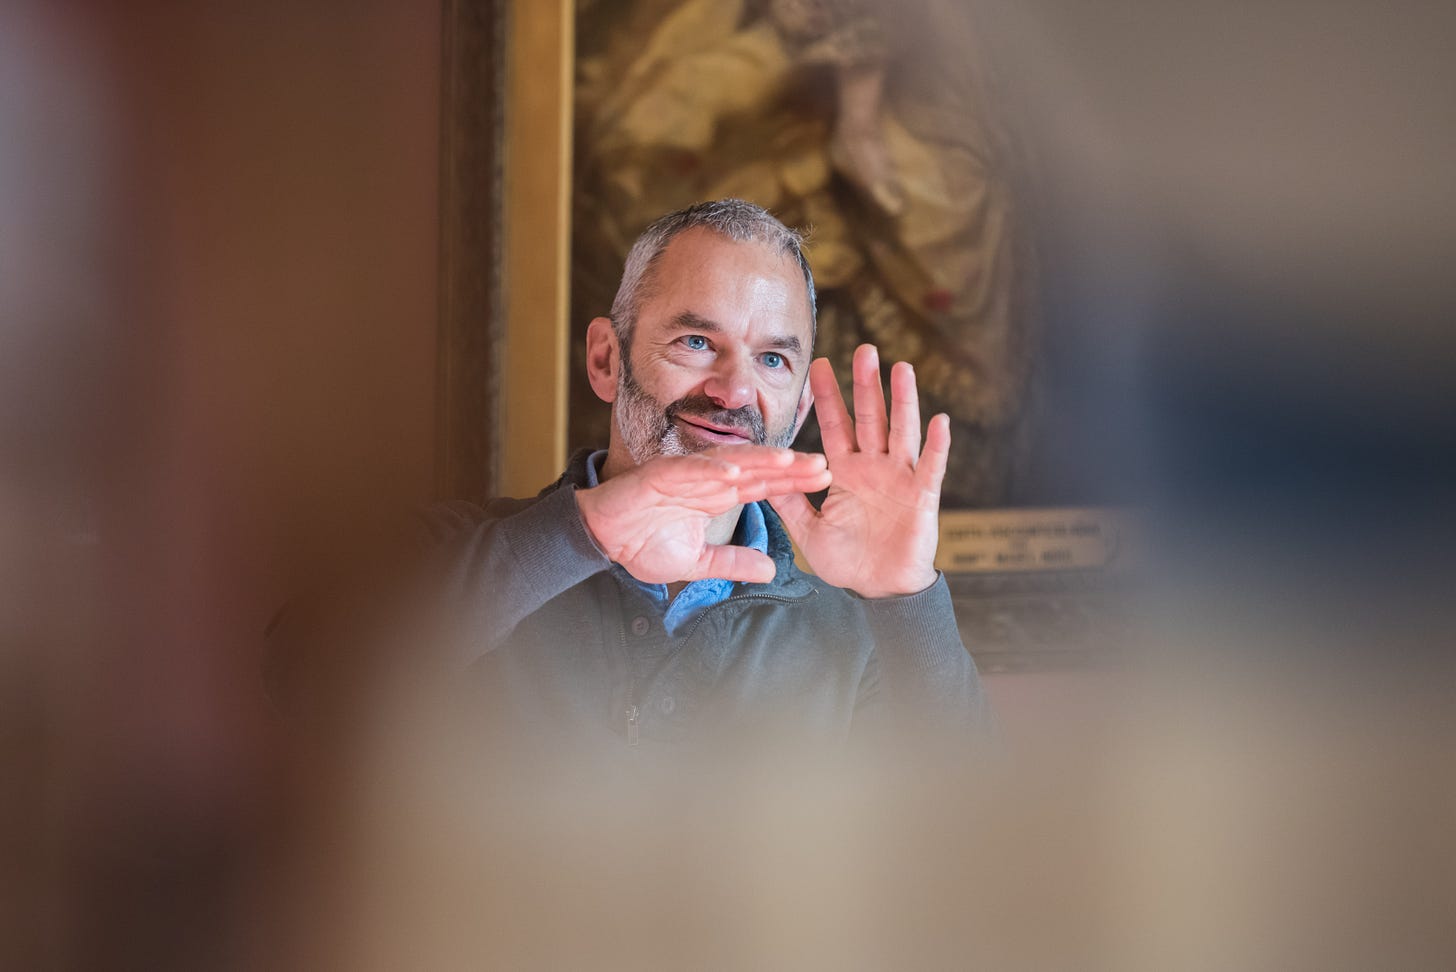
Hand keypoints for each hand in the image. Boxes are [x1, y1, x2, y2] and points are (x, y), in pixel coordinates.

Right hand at [576, 446, 831, 584]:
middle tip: (823, 464)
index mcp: (717, 496)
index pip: (763, 486)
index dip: (792, 481)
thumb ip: (732, 563)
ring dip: (758, 461)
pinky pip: (687, 470)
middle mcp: (707, 480)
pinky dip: (708, 469)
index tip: (824, 478)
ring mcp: (685, 474)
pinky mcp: (659, 475)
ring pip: (728, 463)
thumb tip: (770, 571)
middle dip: (789, 468)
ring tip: (788, 461)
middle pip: (756, 470)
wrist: (601, 537)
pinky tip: (732, 472)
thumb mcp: (696, 562)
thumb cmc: (644, 543)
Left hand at [769, 344, 948, 598]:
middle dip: (866, 384)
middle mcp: (874, 467)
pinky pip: (931, 467)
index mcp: (846, 471)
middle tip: (865, 349)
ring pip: (901, 431)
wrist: (878, 591)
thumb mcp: (808, 530)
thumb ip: (788, 503)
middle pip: (870, 417)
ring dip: (902, 401)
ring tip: (901, 368)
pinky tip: (940, 420)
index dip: (828, 396)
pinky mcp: (922, 496)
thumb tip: (758, 477)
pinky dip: (937, 445)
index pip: (835, 425)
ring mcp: (900, 478)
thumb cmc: (848, 561)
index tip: (818, 364)